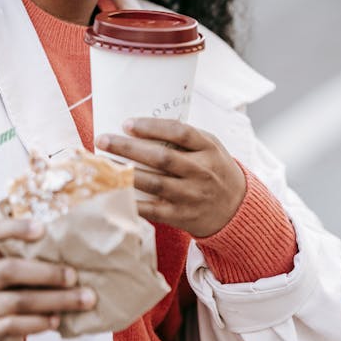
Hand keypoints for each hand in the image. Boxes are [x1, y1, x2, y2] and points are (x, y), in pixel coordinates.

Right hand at [0, 218, 96, 340]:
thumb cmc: (18, 293)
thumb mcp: (22, 271)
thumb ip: (41, 259)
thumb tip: (85, 249)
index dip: (15, 228)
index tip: (41, 228)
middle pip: (10, 269)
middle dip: (47, 273)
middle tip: (74, 276)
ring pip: (20, 301)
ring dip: (57, 300)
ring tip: (84, 300)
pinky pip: (16, 325)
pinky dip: (40, 322)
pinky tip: (58, 320)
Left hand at [96, 118, 245, 238]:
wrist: (236, 210)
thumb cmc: (214, 171)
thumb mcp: (209, 148)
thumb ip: (184, 138)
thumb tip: (140, 127)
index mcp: (208, 149)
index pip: (180, 132)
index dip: (152, 127)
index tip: (126, 123)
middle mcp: (202, 172)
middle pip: (162, 157)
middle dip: (129, 147)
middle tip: (103, 140)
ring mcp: (192, 196)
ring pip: (154, 183)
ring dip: (126, 172)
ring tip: (104, 163)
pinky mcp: (182, 216)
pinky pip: (152, 209)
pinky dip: (132, 202)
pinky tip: (114, 192)